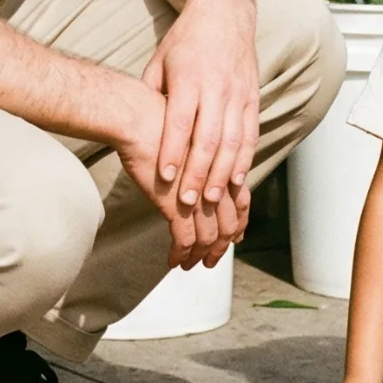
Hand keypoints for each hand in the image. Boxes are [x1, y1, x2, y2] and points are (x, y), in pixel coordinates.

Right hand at [113, 79, 241, 267]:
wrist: (139, 117)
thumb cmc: (158, 120)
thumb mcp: (190, 136)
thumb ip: (200, 157)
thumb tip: (197, 169)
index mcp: (222, 164)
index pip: (242, 201)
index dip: (240, 222)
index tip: (236, 236)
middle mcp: (216, 182)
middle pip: (228, 223)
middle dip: (221, 246)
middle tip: (212, 259)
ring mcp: (198, 194)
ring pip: (208, 236)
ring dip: (200, 255)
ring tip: (191, 264)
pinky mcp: (176, 204)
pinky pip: (184, 239)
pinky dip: (180, 254)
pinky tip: (173, 260)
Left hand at [143, 0, 259, 265]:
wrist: (224, 12)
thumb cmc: (185, 40)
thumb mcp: (160, 61)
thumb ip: (152, 94)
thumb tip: (139, 128)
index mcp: (189, 77)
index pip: (180, 121)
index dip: (173, 151)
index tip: (165, 177)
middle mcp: (217, 87)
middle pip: (209, 137)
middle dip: (199, 172)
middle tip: (190, 201)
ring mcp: (239, 93)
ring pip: (233, 140)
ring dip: (224, 173)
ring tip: (214, 199)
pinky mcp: (253, 97)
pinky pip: (251, 133)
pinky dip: (245, 159)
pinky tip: (237, 180)